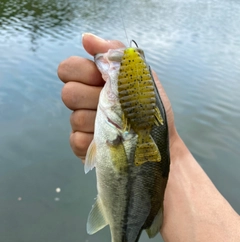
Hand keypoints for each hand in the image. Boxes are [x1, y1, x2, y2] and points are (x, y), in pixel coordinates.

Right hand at [57, 33, 176, 160]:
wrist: (158, 140)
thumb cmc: (150, 108)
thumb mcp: (139, 77)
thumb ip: (116, 54)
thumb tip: (86, 38)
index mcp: (94, 81)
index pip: (68, 68)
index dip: (82, 72)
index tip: (102, 79)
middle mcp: (83, 101)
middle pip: (68, 93)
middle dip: (93, 98)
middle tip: (115, 104)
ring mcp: (81, 124)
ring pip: (75, 118)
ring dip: (101, 121)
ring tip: (120, 125)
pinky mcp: (81, 146)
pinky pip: (77, 139)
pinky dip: (96, 140)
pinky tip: (111, 140)